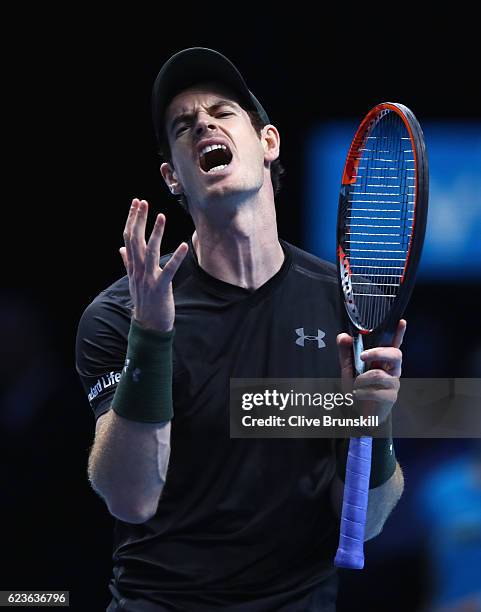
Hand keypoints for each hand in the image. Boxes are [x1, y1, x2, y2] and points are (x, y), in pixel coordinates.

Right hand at [119, 198, 187, 331]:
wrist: (148, 325)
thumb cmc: (144, 301)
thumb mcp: (133, 280)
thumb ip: (127, 263)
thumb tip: (121, 248)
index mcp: (132, 266)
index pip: (128, 238)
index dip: (131, 219)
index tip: (136, 203)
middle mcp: (138, 270)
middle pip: (135, 241)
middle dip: (138, 220)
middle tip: (142, 202)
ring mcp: (148, 279)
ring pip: (150, 252)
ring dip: (156, 233)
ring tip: (161, 216)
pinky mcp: (161, 287)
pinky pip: (169, 270)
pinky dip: (177, 258)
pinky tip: (183, 245)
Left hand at [336, 320, 406, 422]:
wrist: (358, 412)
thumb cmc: (358, 387)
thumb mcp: (348, 368)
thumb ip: (345, 351)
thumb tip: (344, 336)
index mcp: (383, 359)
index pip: (394, 343)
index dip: (399, 333)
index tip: (401, 321)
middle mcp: (392, 369)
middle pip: (395, 354)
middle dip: (379, 352)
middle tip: (363, 356)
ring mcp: (393, 383)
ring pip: (380, 374)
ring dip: (362, 379)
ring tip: (356, 385)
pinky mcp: (390, 397)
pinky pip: (376, 391)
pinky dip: (363, 392)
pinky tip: (358, 394)